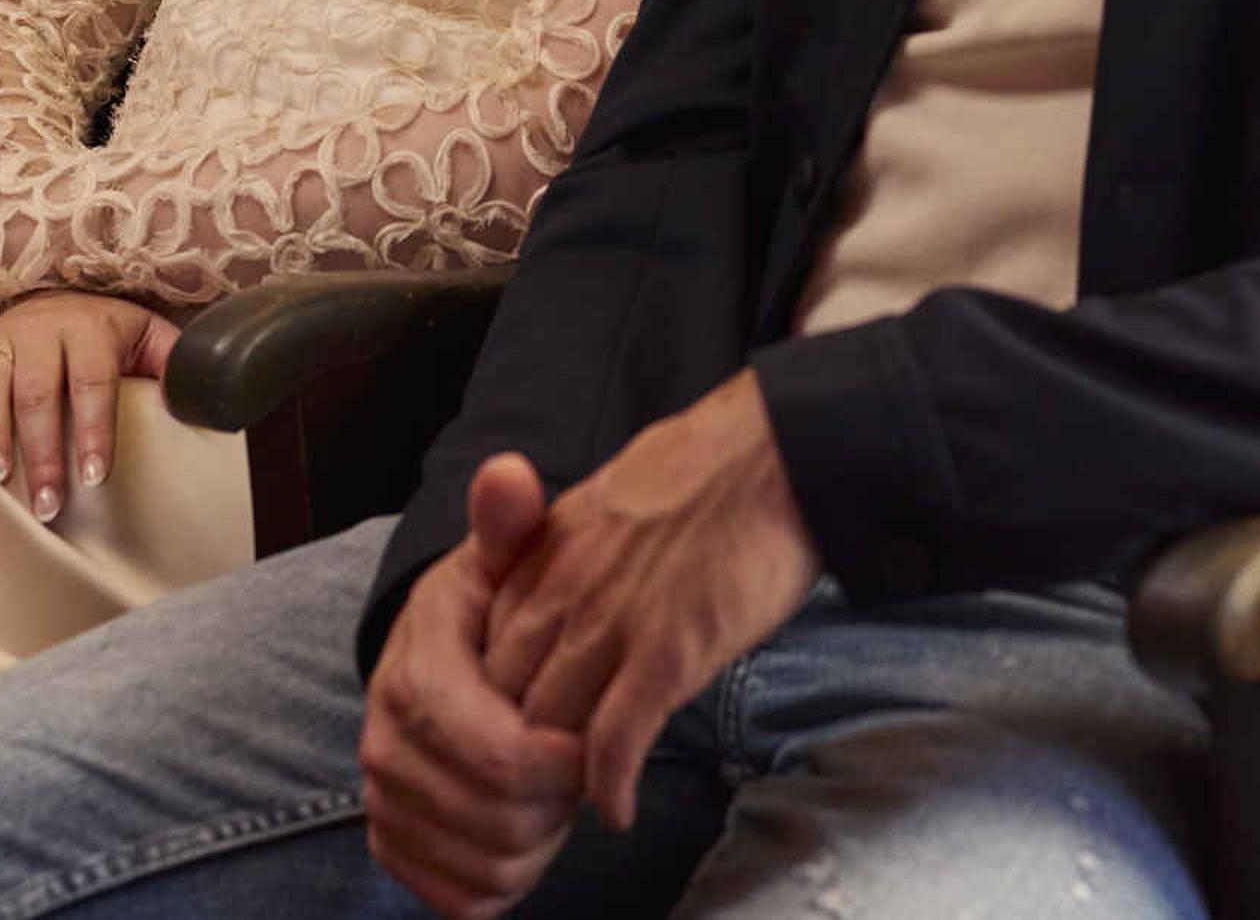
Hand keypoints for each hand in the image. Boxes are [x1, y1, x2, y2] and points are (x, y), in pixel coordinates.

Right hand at [0, 289, 177, 521]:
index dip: (94, 430)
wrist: (64, 289)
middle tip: (49, 504)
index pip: (93, 383)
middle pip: (38, 393)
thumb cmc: (111, 332)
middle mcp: (42, 328)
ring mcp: (1, 335)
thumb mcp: (150, 338)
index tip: (94, 478)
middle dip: (43, 452)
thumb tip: (201, 399)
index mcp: (91, 329)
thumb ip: (174, 365)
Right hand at [363, 459, 586, 917]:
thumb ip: (510, 524)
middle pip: (500, 816)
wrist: (431, 664)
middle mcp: (385, 747)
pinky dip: (509, 876)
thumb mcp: (500, 561)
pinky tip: (527, 830)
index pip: (501, 753)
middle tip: (577, 762)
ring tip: (553, 789)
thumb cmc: (483, 616)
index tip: (592, 735)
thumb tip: (509, 474)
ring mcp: (387, 804)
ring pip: (490, 862)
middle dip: (556, 798)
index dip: (561, 759)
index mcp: (413, 677)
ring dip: (541, 838)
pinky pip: (465, 897)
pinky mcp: (397, 849)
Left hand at [478, 371, 816, 828]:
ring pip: (548, 729)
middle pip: (505, 700)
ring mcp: (611, 625)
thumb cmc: (706, 471)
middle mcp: (562, 591)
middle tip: (539, 789)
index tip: (517, 735)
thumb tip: (568, 594)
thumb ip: (573, 555)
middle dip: (514, 752)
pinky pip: (616, 741)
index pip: (485, 652)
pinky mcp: (667, 653)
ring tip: (574, 807)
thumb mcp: (608, 502)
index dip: (496, 706)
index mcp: (543, 554)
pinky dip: (609, 786)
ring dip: (556, 780)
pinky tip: (617, 810)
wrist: (774, 449)